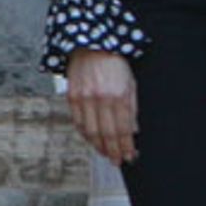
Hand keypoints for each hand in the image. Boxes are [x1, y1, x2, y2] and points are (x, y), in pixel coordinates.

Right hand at [66, 50, 137, 165]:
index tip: (130, 155)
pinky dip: (86, 135)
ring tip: (107, 154)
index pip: (123, 129)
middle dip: (113, 150)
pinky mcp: (72, 98)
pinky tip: (93, 141)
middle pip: (106, 134)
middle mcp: (100, 99)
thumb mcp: (131, 83)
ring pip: (90, 132)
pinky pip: (78, 123)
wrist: (91, 45)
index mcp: (118, 95)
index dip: (126, 145)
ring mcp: (84, 99)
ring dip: (99, 146)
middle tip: (118, 160)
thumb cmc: (115, 63)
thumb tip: (133, 131)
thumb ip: (132, 108)